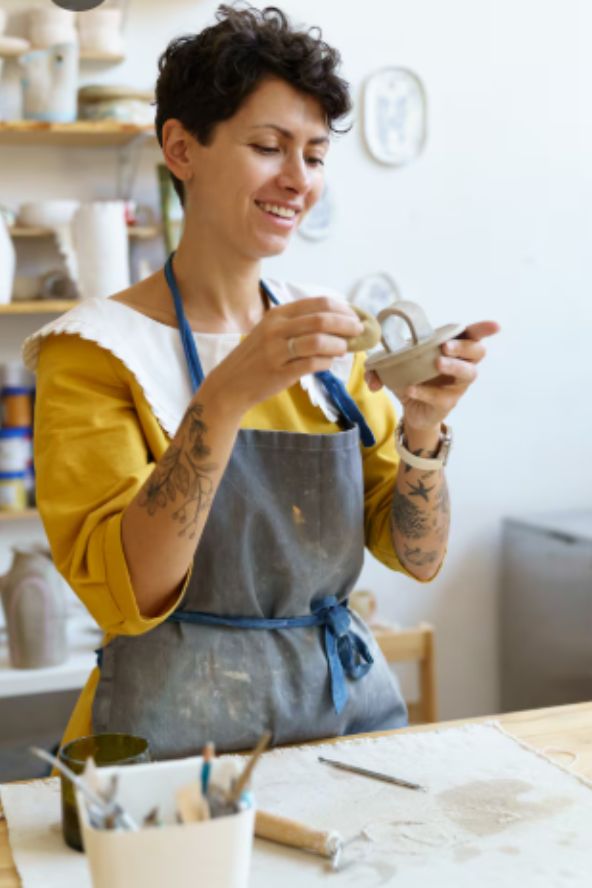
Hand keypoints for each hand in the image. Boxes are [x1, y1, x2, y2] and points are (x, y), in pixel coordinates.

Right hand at [203, 296, 363, 417]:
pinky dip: (325, 362)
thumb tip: (336, 323)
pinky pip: (311, 364)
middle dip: (346, 325)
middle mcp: (276, 329)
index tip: (354, 316)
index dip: (341, 309)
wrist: (230, 384)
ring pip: (318, 341)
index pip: (317, 303)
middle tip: (358, 331)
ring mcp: (276, 351)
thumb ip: (299, 325)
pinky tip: (328, 363)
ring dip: (338, 344)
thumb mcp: (271, 332)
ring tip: (344, 349)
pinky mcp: (279, 372)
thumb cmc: (256, 357)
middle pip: (321, 320)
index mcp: (277, 314)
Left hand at [365, 320, 500, 431]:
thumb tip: (371, 377)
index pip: (474, 336)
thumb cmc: (412, 377)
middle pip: (477, 352)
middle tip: (444, 347)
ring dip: (454, 366)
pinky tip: (411, 388)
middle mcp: (461, 366)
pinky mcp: (448, 403)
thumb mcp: (393, 367)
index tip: (495, 326)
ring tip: (437, 363)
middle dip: (464, 347)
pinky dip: (426, 391)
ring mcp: (457, 386)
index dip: (484, 329)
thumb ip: (378, 367)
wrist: (413, 409)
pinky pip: (442, 397)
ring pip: (468, 374)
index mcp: (453, 349)